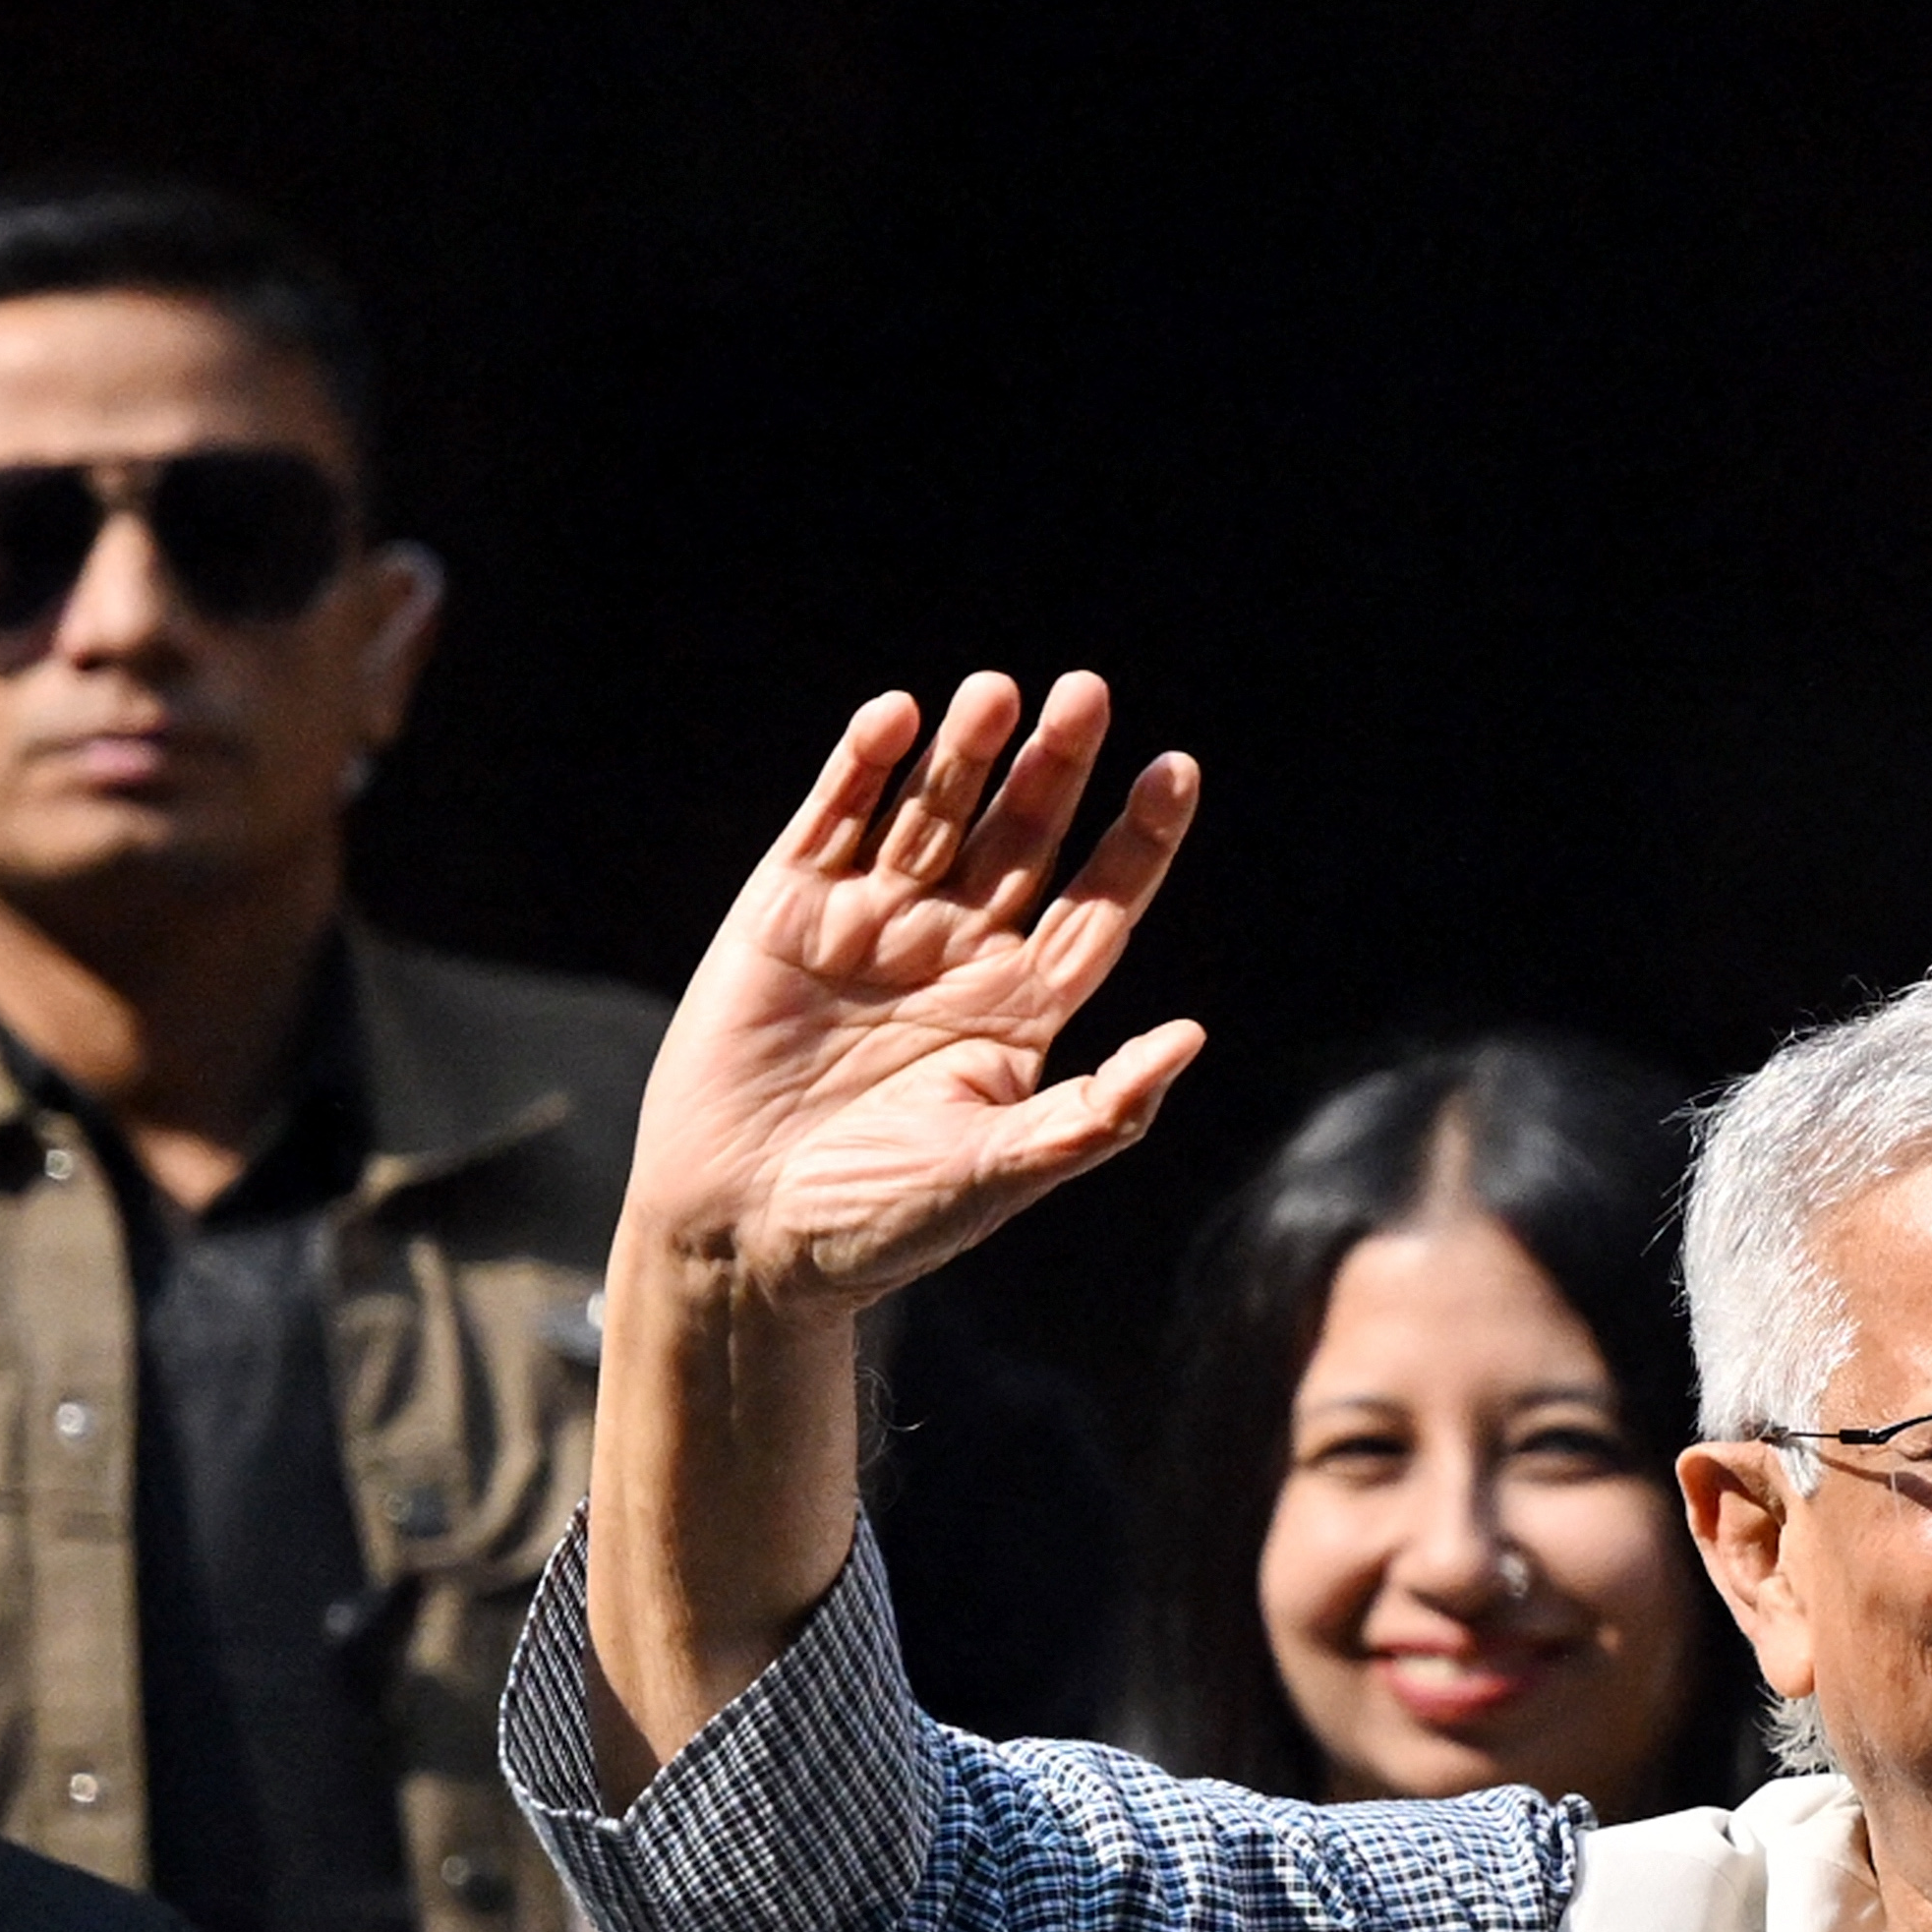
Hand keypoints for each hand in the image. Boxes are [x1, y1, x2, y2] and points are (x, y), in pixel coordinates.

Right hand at [629, 668, 1206, 1314]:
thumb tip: (1192, 1037)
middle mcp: (956, 955)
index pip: (1098, 905)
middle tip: (1086, 694)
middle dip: (1055, 768)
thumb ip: (1099, 1110)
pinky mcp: (787, 914)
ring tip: (998, 694)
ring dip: (966, 752)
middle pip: (1024, 839)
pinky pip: (834, 821)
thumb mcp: (1002, 1170)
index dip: (1138, 839)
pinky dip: (861, 768)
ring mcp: (872, 927)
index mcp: (1021, 1010)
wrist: (739, 1236)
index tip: (1175, 769)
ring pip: (935, 815)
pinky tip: (897, 718)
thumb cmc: (876, 1221)